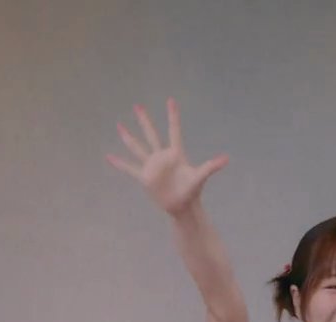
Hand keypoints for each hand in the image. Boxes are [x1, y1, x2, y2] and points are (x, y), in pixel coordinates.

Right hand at [105, 99, 227, 217]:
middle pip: (151, 134)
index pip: (174, 130)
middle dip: (144, 121)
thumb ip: (211, 166)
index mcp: (175, 154)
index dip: (172, 116)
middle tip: (137, 106)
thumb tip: (226, 158)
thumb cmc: (192, 192)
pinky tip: (109, 156)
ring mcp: (152, 166)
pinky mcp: (145, 177)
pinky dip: (119, 163)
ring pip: (138, 147)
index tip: (171, 101)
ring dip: (128, 137)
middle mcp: (162, 157)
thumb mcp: (200, 177)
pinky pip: (129, 168)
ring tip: (119, 125)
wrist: (182, 207)